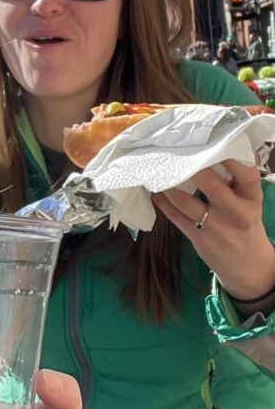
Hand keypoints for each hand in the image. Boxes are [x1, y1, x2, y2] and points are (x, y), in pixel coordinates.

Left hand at [153, 159, 274, 299]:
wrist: (248, 265)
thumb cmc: (246, 224)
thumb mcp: (250, 202)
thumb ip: (238, 180)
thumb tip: (223, 145)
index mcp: (252, 198)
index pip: (245, 173)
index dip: (228, 156)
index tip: (210, 142)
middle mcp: (237, 213)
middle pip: (211, 185)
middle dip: (191, 167)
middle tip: (175, 152)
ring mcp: (217, 228)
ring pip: (186, 202)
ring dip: (169, 185)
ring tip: (158, 170)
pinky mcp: (200, 240)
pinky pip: (177, 218)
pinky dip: (164, 203)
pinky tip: (156, 192)